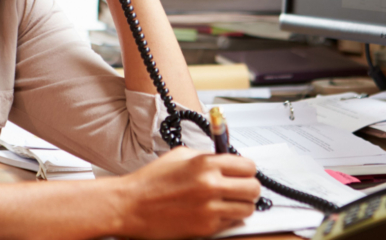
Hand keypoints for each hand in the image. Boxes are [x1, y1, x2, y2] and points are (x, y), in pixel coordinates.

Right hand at [114, 147, 260, 238]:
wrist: (131, 205)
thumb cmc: (152, 180)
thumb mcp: (181, 155)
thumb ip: (207, 156)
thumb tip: (226, 159)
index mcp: (206, 164)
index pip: (248, 166)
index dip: (247, 168)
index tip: (244, 171)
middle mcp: (211, 185)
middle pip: (253, 188)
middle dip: (250, 187)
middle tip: (241, 186)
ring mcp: (209, 210)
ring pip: (248, 209)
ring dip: (242, 204)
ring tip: (230, 200)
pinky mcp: (205, 229)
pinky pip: (231, 223)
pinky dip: (228, 218)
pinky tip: (216, 211)